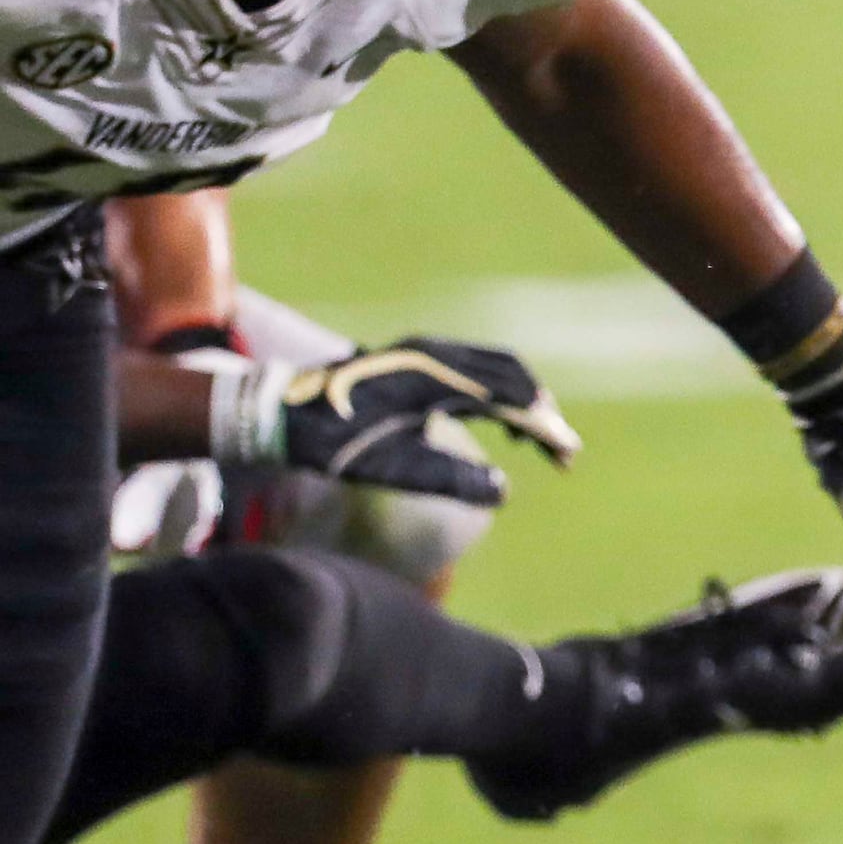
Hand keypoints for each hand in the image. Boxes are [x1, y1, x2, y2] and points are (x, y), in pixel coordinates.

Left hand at [260, 339, 580, 503]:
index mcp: (434, 377)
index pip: (509, 398)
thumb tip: (502, 491)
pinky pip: (474, 365)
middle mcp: (434, 354)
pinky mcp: (415, 358)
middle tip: (562, 451)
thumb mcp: (392, 469)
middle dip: (543, 412)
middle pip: (513, 374)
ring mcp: (424, 352)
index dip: (544, 428)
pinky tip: (499, 421)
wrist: (274, 412)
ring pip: (496, 367)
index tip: (567, 456)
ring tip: (536, 439)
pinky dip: (499, 389)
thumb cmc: (332, 444)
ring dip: (523, 399)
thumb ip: (449, 477)